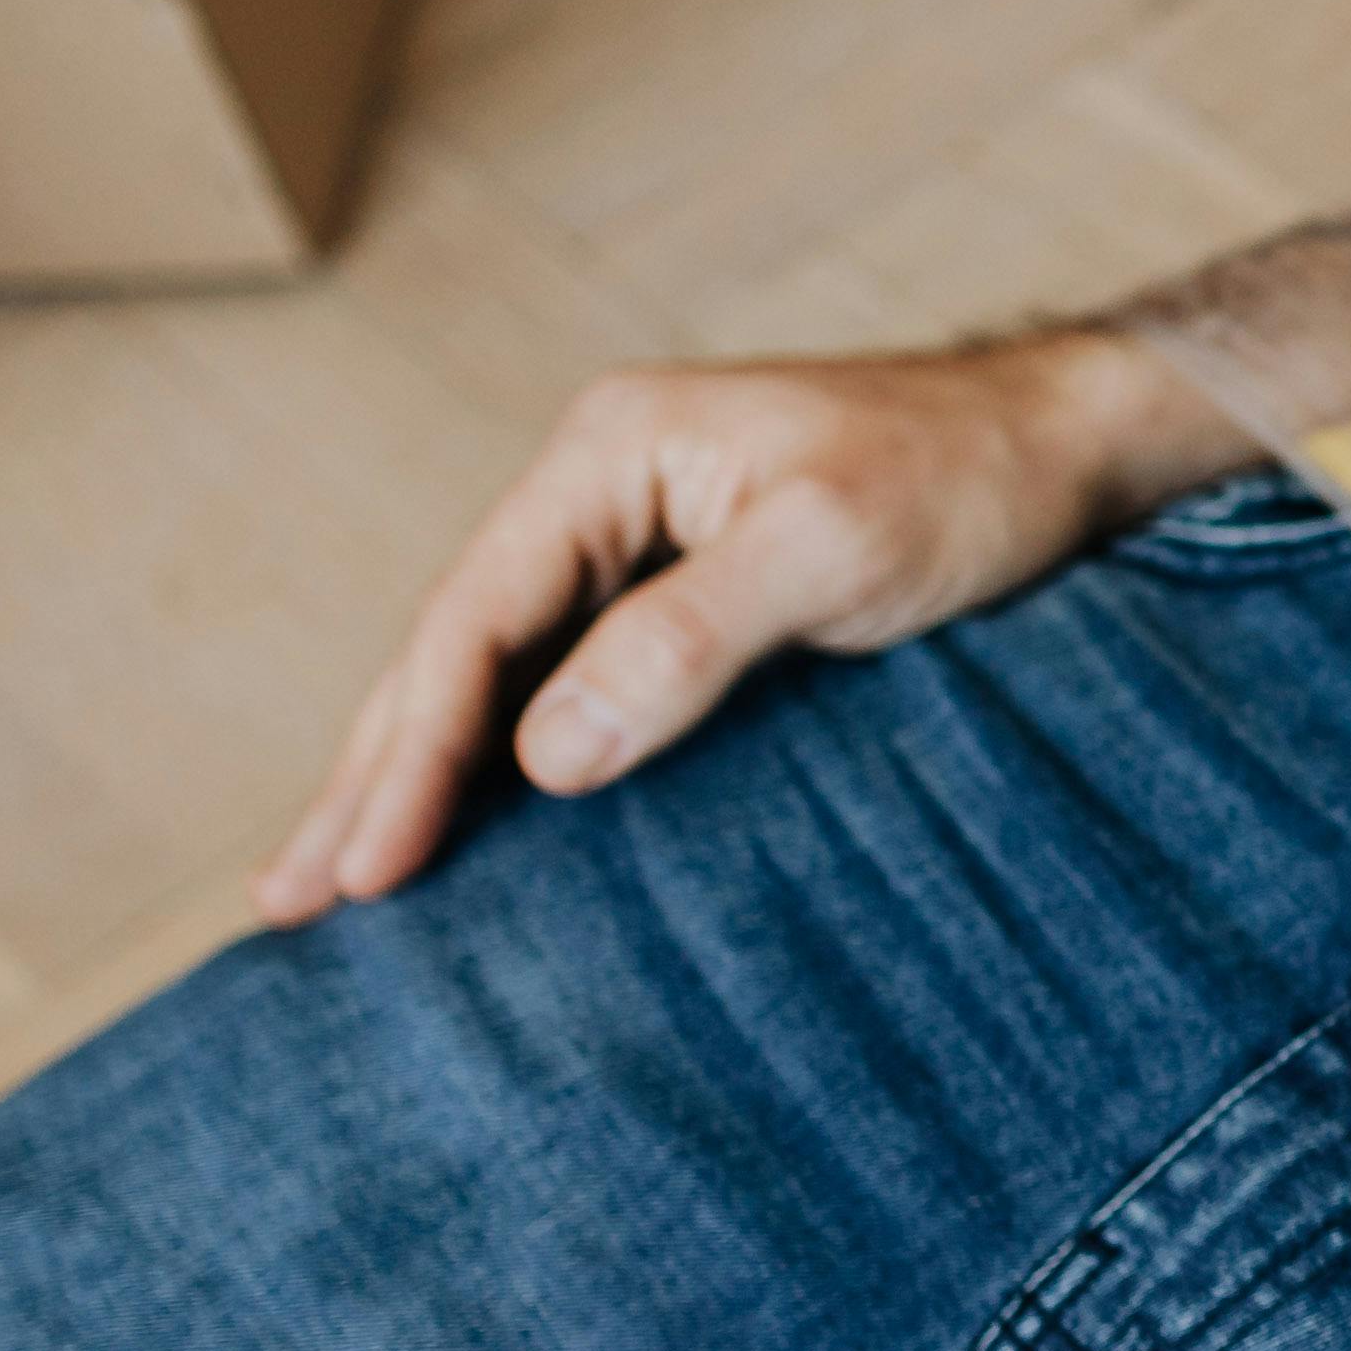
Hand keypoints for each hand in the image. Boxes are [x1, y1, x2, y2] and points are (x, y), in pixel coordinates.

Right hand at [256, 331, 1252, 923]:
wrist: (1063, 446)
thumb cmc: (963, 480)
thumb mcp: (833, 551)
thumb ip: (688, 641)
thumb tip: (542, 757)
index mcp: (608, 453)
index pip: (473, 619)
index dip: (411, 748)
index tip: (369, 866)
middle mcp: (599, 488)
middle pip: (452, 648)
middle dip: (368, 774)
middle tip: (286, 903)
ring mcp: (636, 539)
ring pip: (495, 673)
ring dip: (415, 775)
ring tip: (334, 886)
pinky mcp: (683, 592)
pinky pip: (563, 684)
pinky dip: (504, 760)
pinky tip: (469, 829)